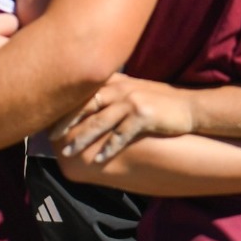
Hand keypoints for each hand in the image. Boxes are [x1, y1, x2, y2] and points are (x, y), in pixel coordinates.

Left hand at [54, 74, 197, 161]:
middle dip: (67, 121)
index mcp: (116, 82)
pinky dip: (109, 147)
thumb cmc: (161, 101)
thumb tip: (90, 99)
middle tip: (50, 136)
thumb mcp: (135, 89)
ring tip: (69, 150)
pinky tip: (99, 158)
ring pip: (100, 120)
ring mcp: (132, 101)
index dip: (66, 105)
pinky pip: (121, 134)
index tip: (50, 119)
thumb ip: (113, 90)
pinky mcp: (144, 115)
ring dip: (83, 137)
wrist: (191, 107)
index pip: (84, 91)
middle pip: (86, 103)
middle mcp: (121, 88)